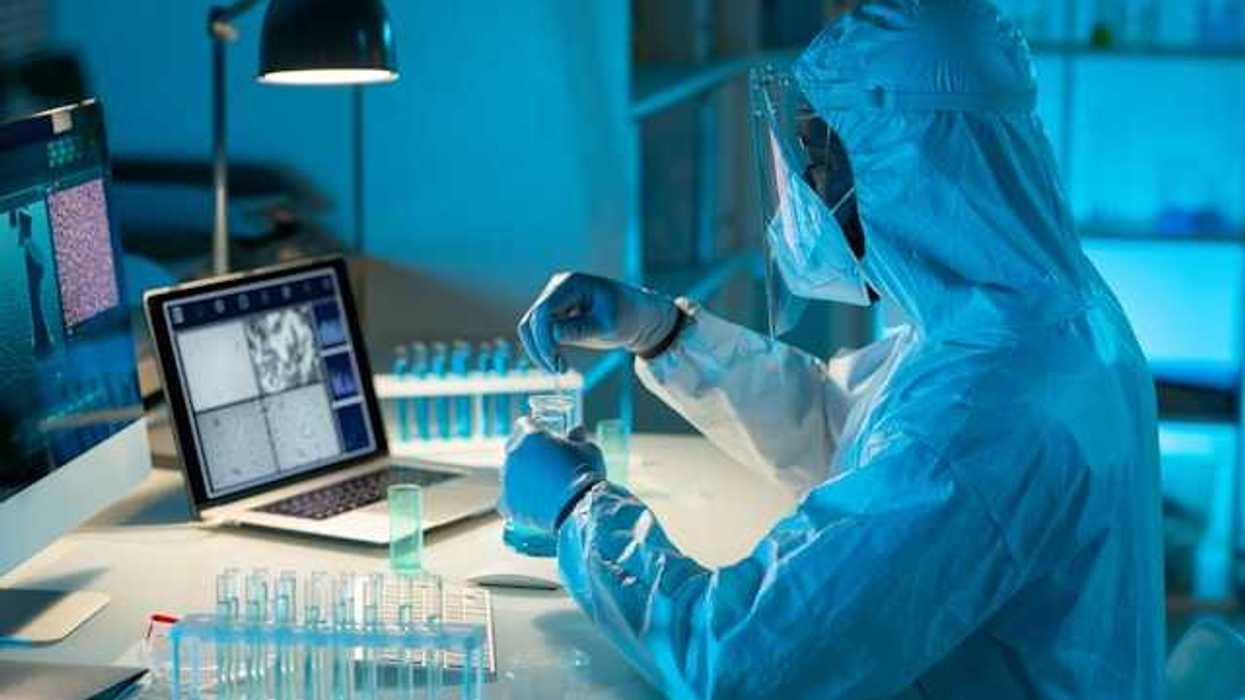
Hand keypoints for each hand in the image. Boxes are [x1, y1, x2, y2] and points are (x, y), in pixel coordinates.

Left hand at [500, 418, 604, 535]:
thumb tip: (577, 432)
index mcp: (530, 436)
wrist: (579, 509)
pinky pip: (508, 498)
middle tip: (547, 465)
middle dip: (528, 454)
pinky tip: (532, 504)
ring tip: (545, 489)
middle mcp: (514, 454)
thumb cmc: (586, 474)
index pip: (524, 425)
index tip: (546, 440)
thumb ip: (578, 439)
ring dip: (523, 477)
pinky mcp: (506, 502)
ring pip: (511, 474)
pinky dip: (518, 500)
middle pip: (516, 449)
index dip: (536, 432)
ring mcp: (507, 479)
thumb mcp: (588, 450)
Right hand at [518, 272, 677, 372]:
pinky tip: (559, 363)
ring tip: (560, 370)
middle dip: (541, 348)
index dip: (544, 340)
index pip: (544, 312)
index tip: (556, 363)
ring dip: (540, 351)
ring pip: (531, 328)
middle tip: (559, 372)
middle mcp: (558, 288)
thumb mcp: (609, 325)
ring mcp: (554, 299)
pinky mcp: (555, 313)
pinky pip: (539, 333)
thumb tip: (554, 334)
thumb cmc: (627, 317)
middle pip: (532, 320)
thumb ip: (582, 329)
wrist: (637, 316)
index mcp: (571, 284)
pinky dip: (544, 349)